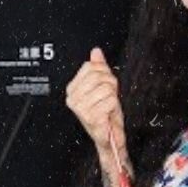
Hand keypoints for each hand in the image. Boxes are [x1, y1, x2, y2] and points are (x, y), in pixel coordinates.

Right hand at [65, 48, 127, 162]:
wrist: (108, 135)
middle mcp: (73, 98)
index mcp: (72, 88)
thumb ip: (99, 67)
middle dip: (110, 85)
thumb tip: (96, 52)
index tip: (105, 84)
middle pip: (99, 76)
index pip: (90, 67)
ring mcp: (81, 108)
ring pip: (106, 88)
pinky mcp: (91, 116)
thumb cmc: (105, 113)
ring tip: (108, 105)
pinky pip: (111, 100)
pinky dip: (114, 106)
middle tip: (108, 96)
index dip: (104, 73)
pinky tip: (108, 112)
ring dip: (113, 97)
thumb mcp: (103, 86)